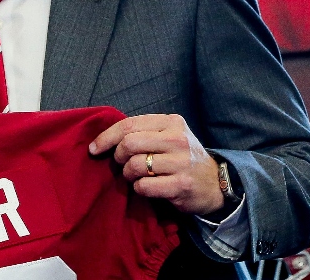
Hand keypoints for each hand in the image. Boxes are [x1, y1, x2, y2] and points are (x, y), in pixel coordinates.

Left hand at [89, 114, 223, 215]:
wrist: (215, 183)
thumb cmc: (182, 157)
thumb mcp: (168, 135)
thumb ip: (142, 132)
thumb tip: (103, 140)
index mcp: (171, 122)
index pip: (128, 125)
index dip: (106, 137)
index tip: (94, 148)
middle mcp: (177, 139)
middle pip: (129, 144)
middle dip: (118, 156)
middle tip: (122, 164)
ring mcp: (181, 162)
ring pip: (135, 166)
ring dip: (128, 174)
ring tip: (135, 176)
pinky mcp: (181, 185)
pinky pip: (144, 186)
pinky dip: (139, 188)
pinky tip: (147, 187)